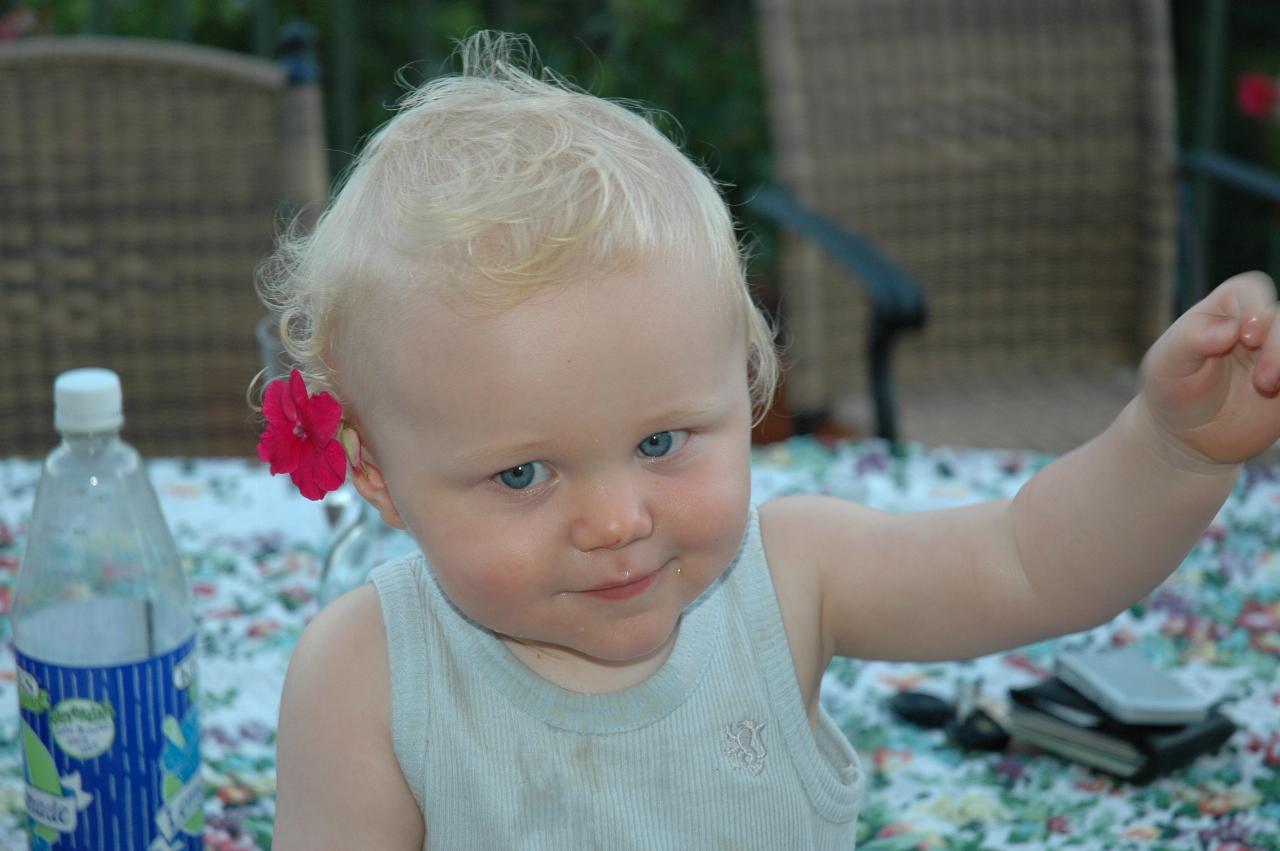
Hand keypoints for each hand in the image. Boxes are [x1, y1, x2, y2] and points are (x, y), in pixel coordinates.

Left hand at [1140, 271, 1279, 465]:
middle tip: (1263, 381)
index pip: (1253, 291)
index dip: (1257, 309)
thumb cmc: (1173, 389)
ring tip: (1267, 388)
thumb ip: (1190, 339)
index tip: (1246, 338)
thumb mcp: (1167, 364)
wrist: (1187, 434)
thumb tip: (1229, 329)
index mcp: (1224, 309)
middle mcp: (1258, 325)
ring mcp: (1278, 353)